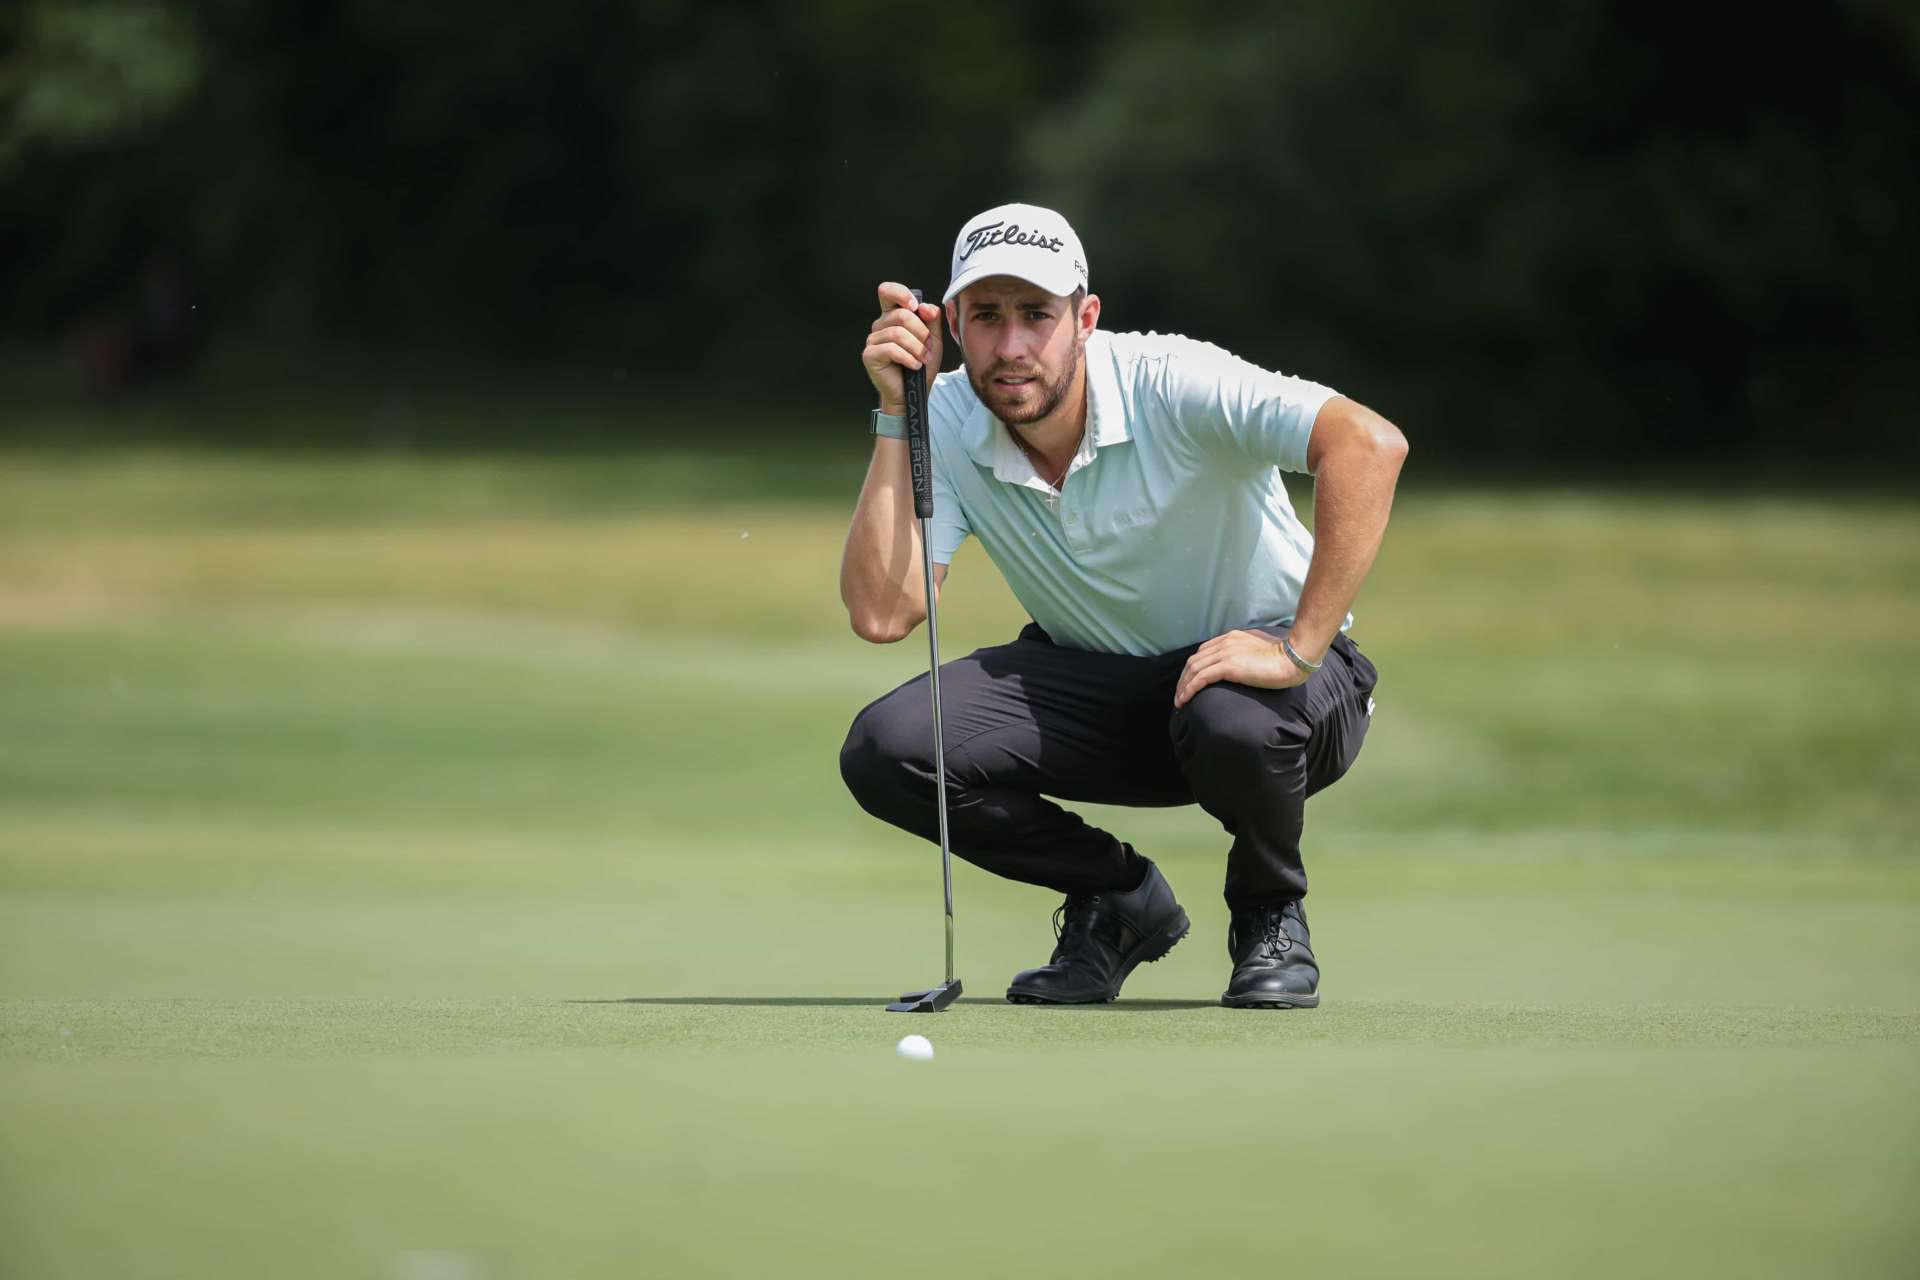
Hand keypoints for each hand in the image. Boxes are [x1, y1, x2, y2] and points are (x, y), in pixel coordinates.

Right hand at [862, 281, 944, 415]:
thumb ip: (932, 320)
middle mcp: (880, 325)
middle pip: (901, 315)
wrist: (912, 393)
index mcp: (892, 316)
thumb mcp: (932, 340)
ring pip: (898, 333)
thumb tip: (925, 307)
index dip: (901, 293)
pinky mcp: (870, 355)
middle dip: (921, 332)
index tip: (915, 306)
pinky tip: (914, 366)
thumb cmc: (920, 365)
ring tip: (923, 360)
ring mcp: (873, 340)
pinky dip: (908, 358)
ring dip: (917, 348)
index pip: (887, 291)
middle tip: (928, 349)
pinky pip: (891, 349)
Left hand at [1172, 630, 1308, 708]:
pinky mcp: (1228, 666)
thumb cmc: (1283, 656)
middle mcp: (1225, 643)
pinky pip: (1201, 678)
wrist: (1293, 657)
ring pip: (1193, 669)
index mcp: (1231, 637)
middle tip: (1180, 695)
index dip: (1193, 668)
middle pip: (1194, 661)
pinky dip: (1189, 689)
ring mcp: (1225, 653)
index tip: (1189, 682)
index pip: (1203, 652)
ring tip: (1179, 702)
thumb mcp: (1260, 649)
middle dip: (1183, 678)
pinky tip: (1185, 700)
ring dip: (1183, 686)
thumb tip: (1243, 664)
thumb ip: (1247, 652)